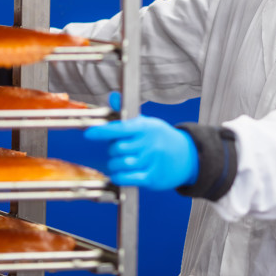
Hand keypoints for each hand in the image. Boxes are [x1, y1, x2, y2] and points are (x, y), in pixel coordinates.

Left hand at [84, 93, 198, 189]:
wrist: (187, 156)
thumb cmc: (160, 138)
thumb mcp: (147, 123)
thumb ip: (126, 114)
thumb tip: (113, 96)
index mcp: (145, 127)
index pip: (120, 128)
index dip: (102, 131)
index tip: (88, 134)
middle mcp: (148, 143)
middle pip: (117, 148)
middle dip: (113, 150)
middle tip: (120, 149)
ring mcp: (151, 161)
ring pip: (120, 164)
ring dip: (115, 165)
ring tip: (122, 162)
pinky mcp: (152, 177)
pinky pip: (127, 178)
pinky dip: (119, 177)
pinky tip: (120, 174)